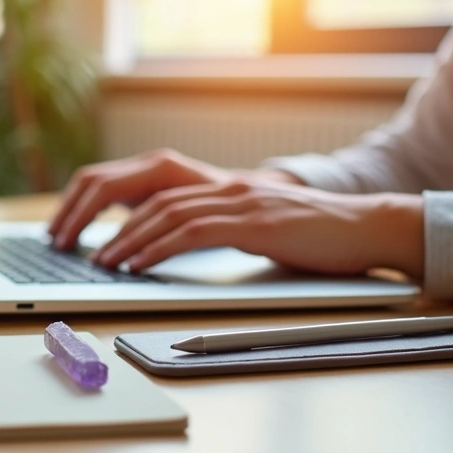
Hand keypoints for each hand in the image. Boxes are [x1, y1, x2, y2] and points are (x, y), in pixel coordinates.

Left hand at [89, 180, 424, 278]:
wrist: (368, 228)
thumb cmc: (320, 237)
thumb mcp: (264, 229)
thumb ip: (228, 231)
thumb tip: (189, 248)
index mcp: (227, 188)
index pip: (160, 193)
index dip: (122, 211)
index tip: (95, 235)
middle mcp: (227, 188)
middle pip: (153, 199)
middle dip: (112, 224)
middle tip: (85, 251)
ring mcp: (240, 202)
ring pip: (166, 214)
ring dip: (128, 240)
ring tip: (103, 262)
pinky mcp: (253, 223)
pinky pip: (193, 233)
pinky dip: (159, 248)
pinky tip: (140, 264)